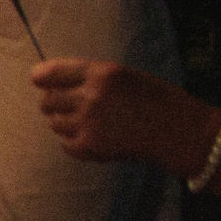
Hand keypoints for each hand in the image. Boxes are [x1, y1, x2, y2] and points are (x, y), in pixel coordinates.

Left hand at [31, 58, 215, 176]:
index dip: (42, 77)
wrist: (180, 131)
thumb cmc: (156, 99)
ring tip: (92, 123)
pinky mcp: (89, 147)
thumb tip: (53, 82)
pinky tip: (98, 138)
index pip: (51, 73)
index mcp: (101, 73)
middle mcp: (90, 96)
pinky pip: (66, 144)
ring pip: (55, 124)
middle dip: (55, 104)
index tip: (40, 81)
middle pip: (47, 101)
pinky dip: (76, 143)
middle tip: (72, 107)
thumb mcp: (126, 76)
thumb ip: (91, 78)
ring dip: (66, 124)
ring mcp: (88, 123)